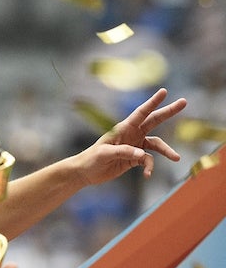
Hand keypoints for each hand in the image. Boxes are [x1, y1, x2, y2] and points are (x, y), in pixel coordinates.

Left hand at [71, 88, 185, 184]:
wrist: (85, 173)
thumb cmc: (91, 159)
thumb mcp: (104, 154)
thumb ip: (123, 152)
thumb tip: (142, 155)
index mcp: (123, 128)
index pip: (141, 113)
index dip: (152, 102)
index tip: (164, 91)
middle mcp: (132, 134)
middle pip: (154, 121)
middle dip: (168, 112)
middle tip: (184, 101)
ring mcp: (135, 146)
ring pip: (156, 144)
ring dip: (166, 151)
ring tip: (176, 158)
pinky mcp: (134, 159)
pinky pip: (148, 161)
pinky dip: (149, 168)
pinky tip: (147, 175)